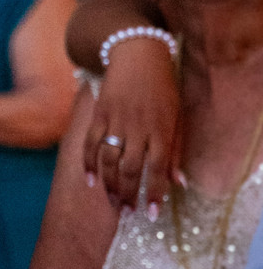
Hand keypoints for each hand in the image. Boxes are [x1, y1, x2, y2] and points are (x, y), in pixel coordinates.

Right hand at [82, 36, 181, 211]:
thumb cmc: (162, 88)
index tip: (151, 214)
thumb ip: (176, 151)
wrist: (137, 55)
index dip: (155, 194)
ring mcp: (117, 121)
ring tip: (112, 201)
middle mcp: (139, 128)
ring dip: (109, 184)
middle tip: (127, 212)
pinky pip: (91, 144)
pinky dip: (89, 164)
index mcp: (161, 130)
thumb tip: (180, 182)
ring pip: (110, 160)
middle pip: (131, 169)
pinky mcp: (100, 115)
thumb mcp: (176, 118)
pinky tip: (91, 180)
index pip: (158, 169)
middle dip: (128, 195)